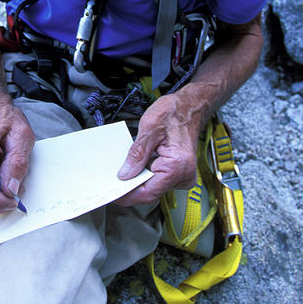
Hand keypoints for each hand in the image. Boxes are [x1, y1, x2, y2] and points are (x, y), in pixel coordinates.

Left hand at [115, 89, 202, 205]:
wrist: (189, 107)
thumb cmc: (174, 113)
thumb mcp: (149, 128)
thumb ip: (136, 154)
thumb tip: (125, 174)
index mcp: (177, 165)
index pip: (148, 192)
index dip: (127, 195)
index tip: (112, 194)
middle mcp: (184, 175)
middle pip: (151, 192)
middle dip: (131, 186)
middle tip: (113, 179)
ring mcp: (184, 176)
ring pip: (154, 186)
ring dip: (139, 179)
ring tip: (128, 166)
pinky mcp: (180, 174)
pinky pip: (159, 180)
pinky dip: (147, 174)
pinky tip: (140, 164)